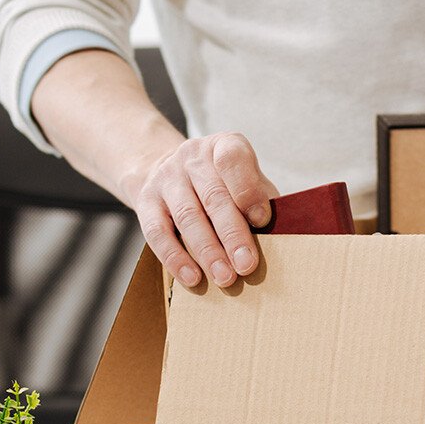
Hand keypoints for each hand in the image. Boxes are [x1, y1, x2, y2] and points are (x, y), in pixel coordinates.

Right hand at [133, 132, 278, 288]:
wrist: (165, 169)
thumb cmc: (220, 182)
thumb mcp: (244, 178)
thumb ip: (260, 199)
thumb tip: (279, 235)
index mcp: (223, 146)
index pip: (233, 160)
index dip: (247, 190)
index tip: (261, 220)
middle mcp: (192, 157)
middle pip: (213, 197)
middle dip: (233, 234)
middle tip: (246, 265)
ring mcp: (166, 177)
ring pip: (188, 217)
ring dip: (208, 251)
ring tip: (225, 277)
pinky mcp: (146, 200)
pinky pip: (157, 232)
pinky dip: (175, 257)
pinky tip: (192, 277)